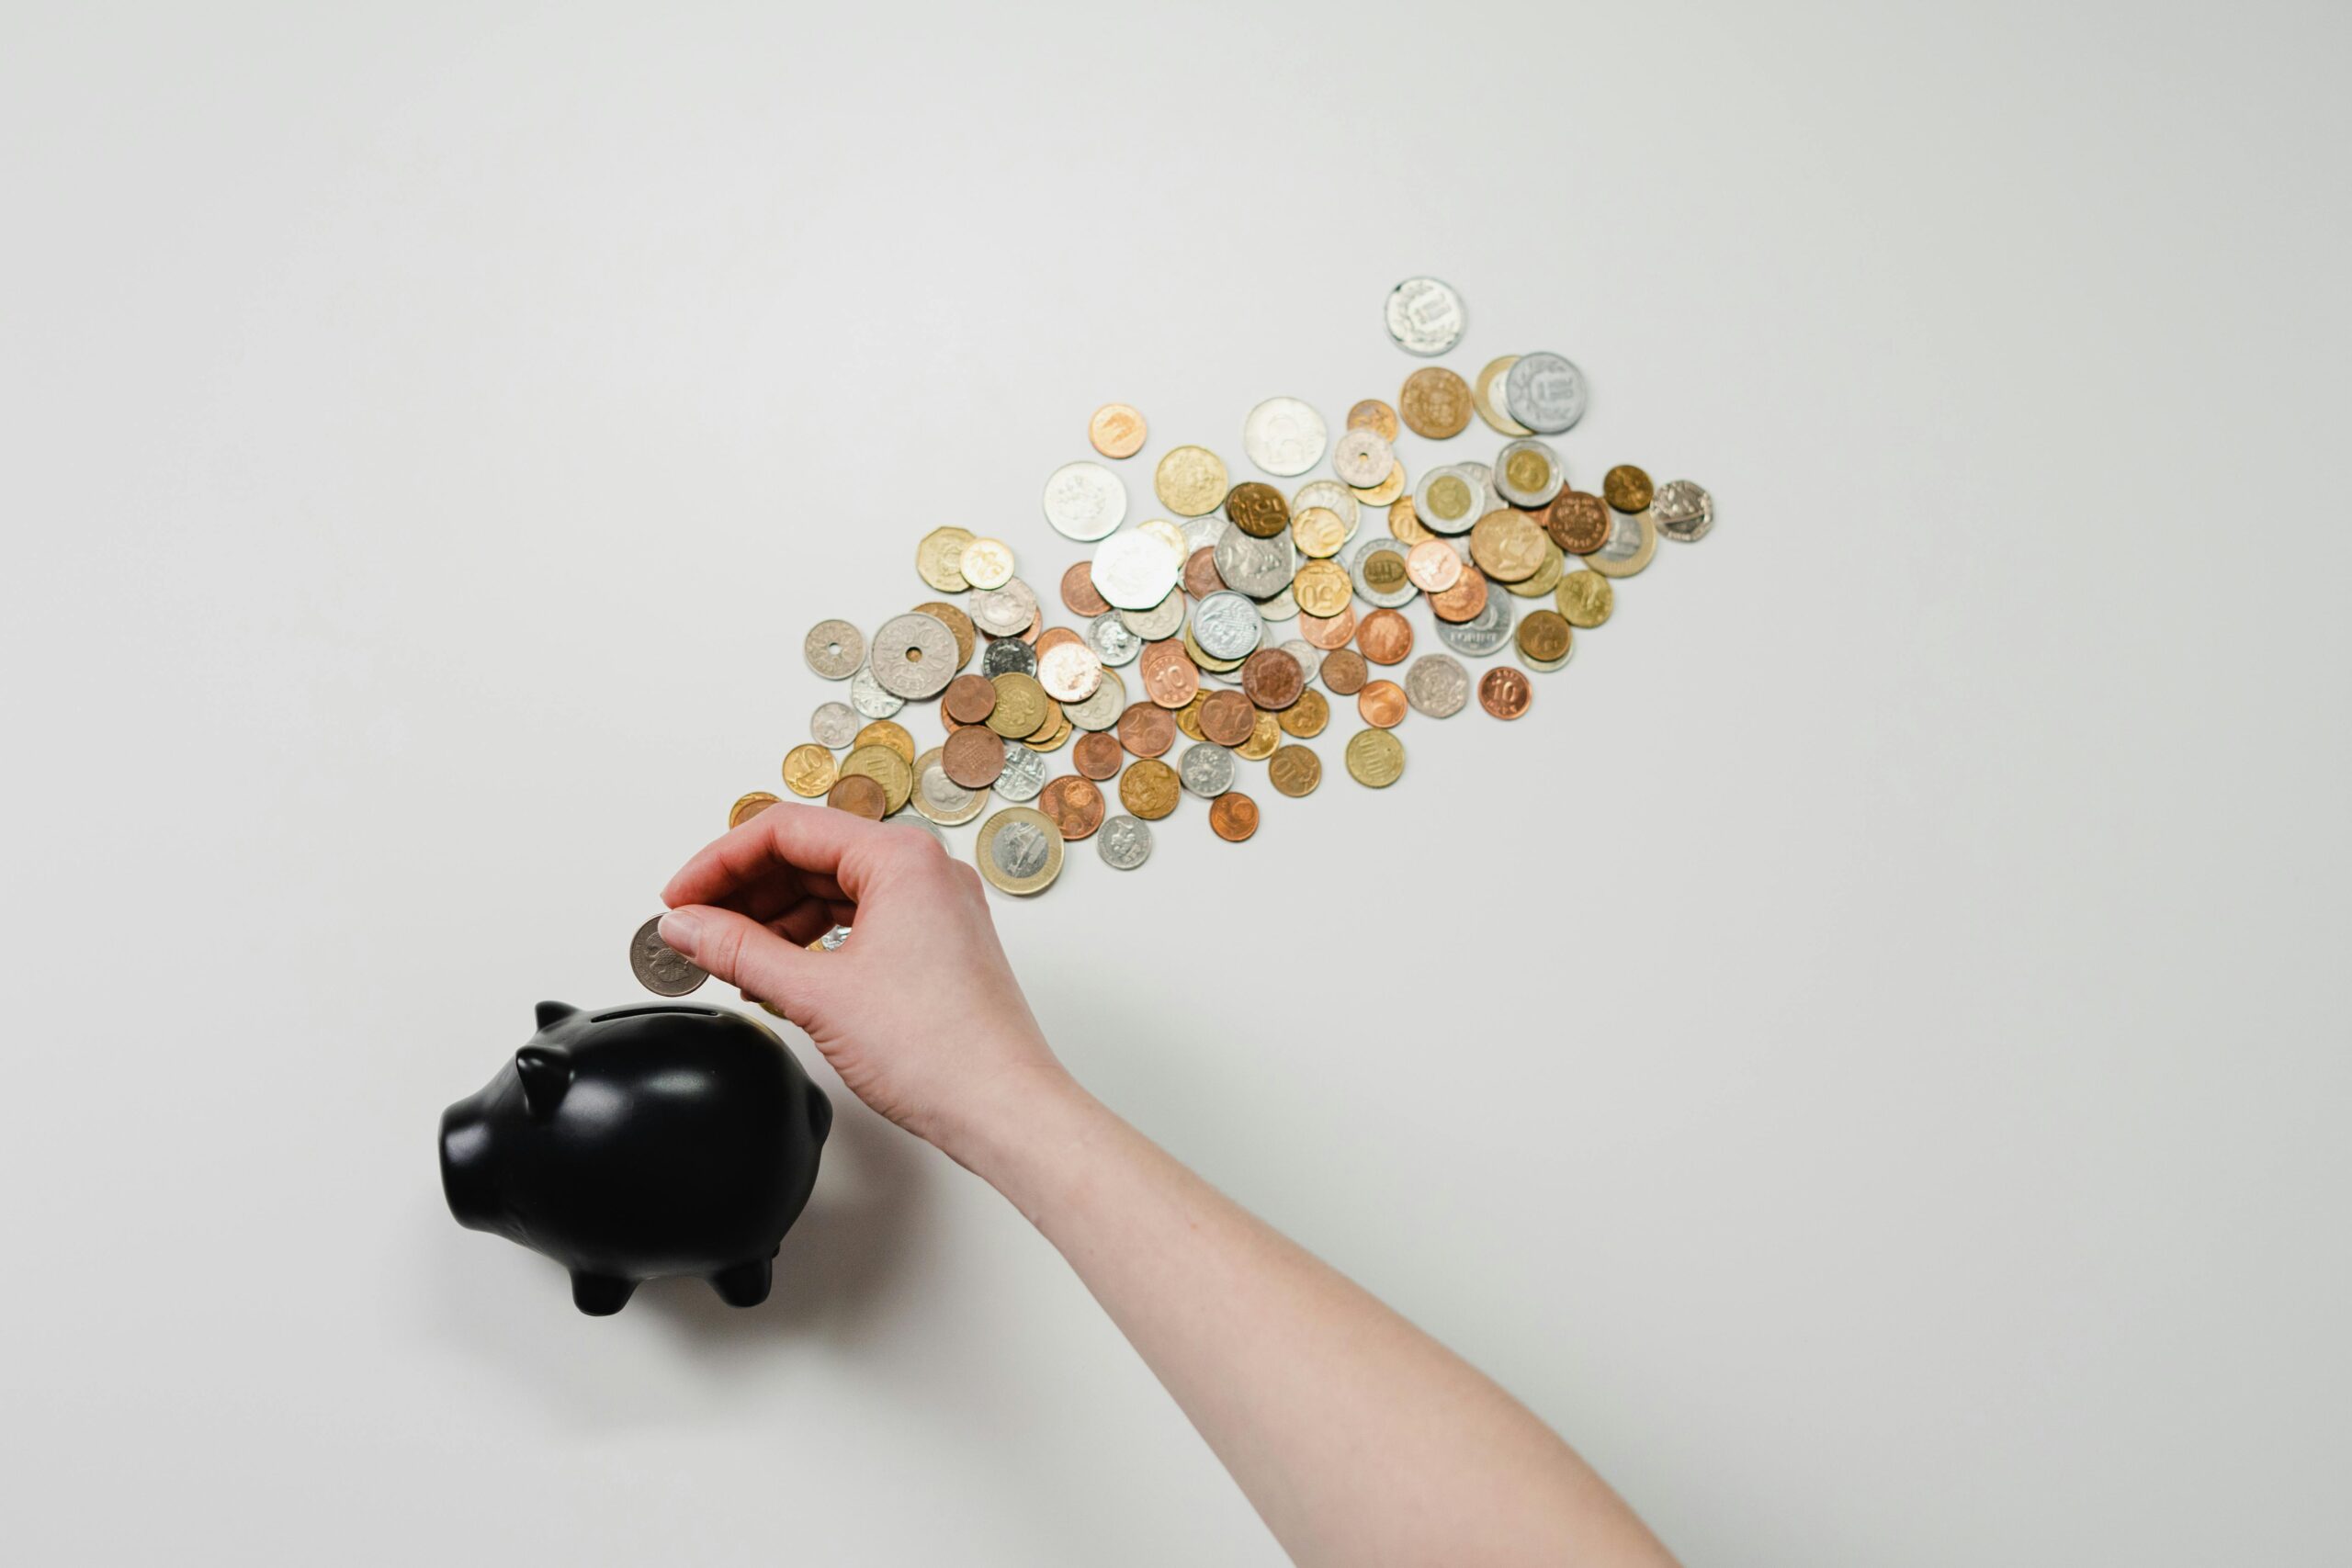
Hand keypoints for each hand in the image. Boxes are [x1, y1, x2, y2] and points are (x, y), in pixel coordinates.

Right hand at [656, 804, 1072, 1161]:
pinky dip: (811, 940)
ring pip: (832, 889)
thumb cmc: (940, 1052)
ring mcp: (935, 907)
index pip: (786, 830)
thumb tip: (686, 926)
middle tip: (693, 927)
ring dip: (774, 918)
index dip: (719, 862)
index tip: (679, 899)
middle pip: (809, 854)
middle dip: (744, 891)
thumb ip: (738, 950)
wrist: (1003, 1109)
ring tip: (726, 955)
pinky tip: (775, 971)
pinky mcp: (936, 943)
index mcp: (903, 858)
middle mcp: (926, 871)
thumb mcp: (815, 994)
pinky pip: (859, 919)